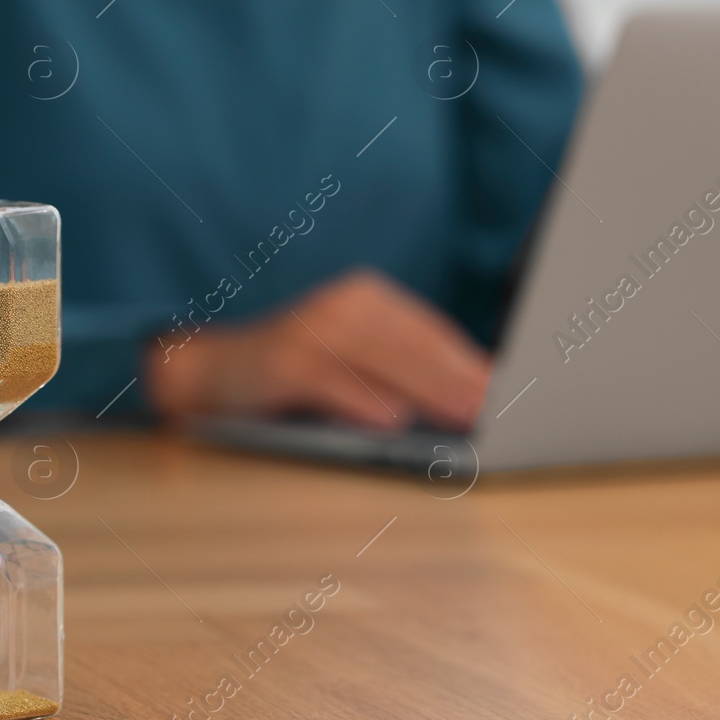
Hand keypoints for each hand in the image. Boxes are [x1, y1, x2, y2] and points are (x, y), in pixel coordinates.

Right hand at [144, 269, 490, 431]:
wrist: (210, 371)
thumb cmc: (296, 374)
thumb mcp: (354, 362)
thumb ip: (403, 369)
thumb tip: (474, 396)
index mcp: (367, 298)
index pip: (430, 331)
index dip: (470, 361)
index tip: (509, 390)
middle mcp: (341, 306)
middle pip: (412, 344)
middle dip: (458, 377)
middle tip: (497, 408)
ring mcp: (310, 330)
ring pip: (380, 361)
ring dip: (425, 388)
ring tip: (464, 415)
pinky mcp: (281, 361)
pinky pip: (330, 381)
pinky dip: (362, 400)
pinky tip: (393, 421)